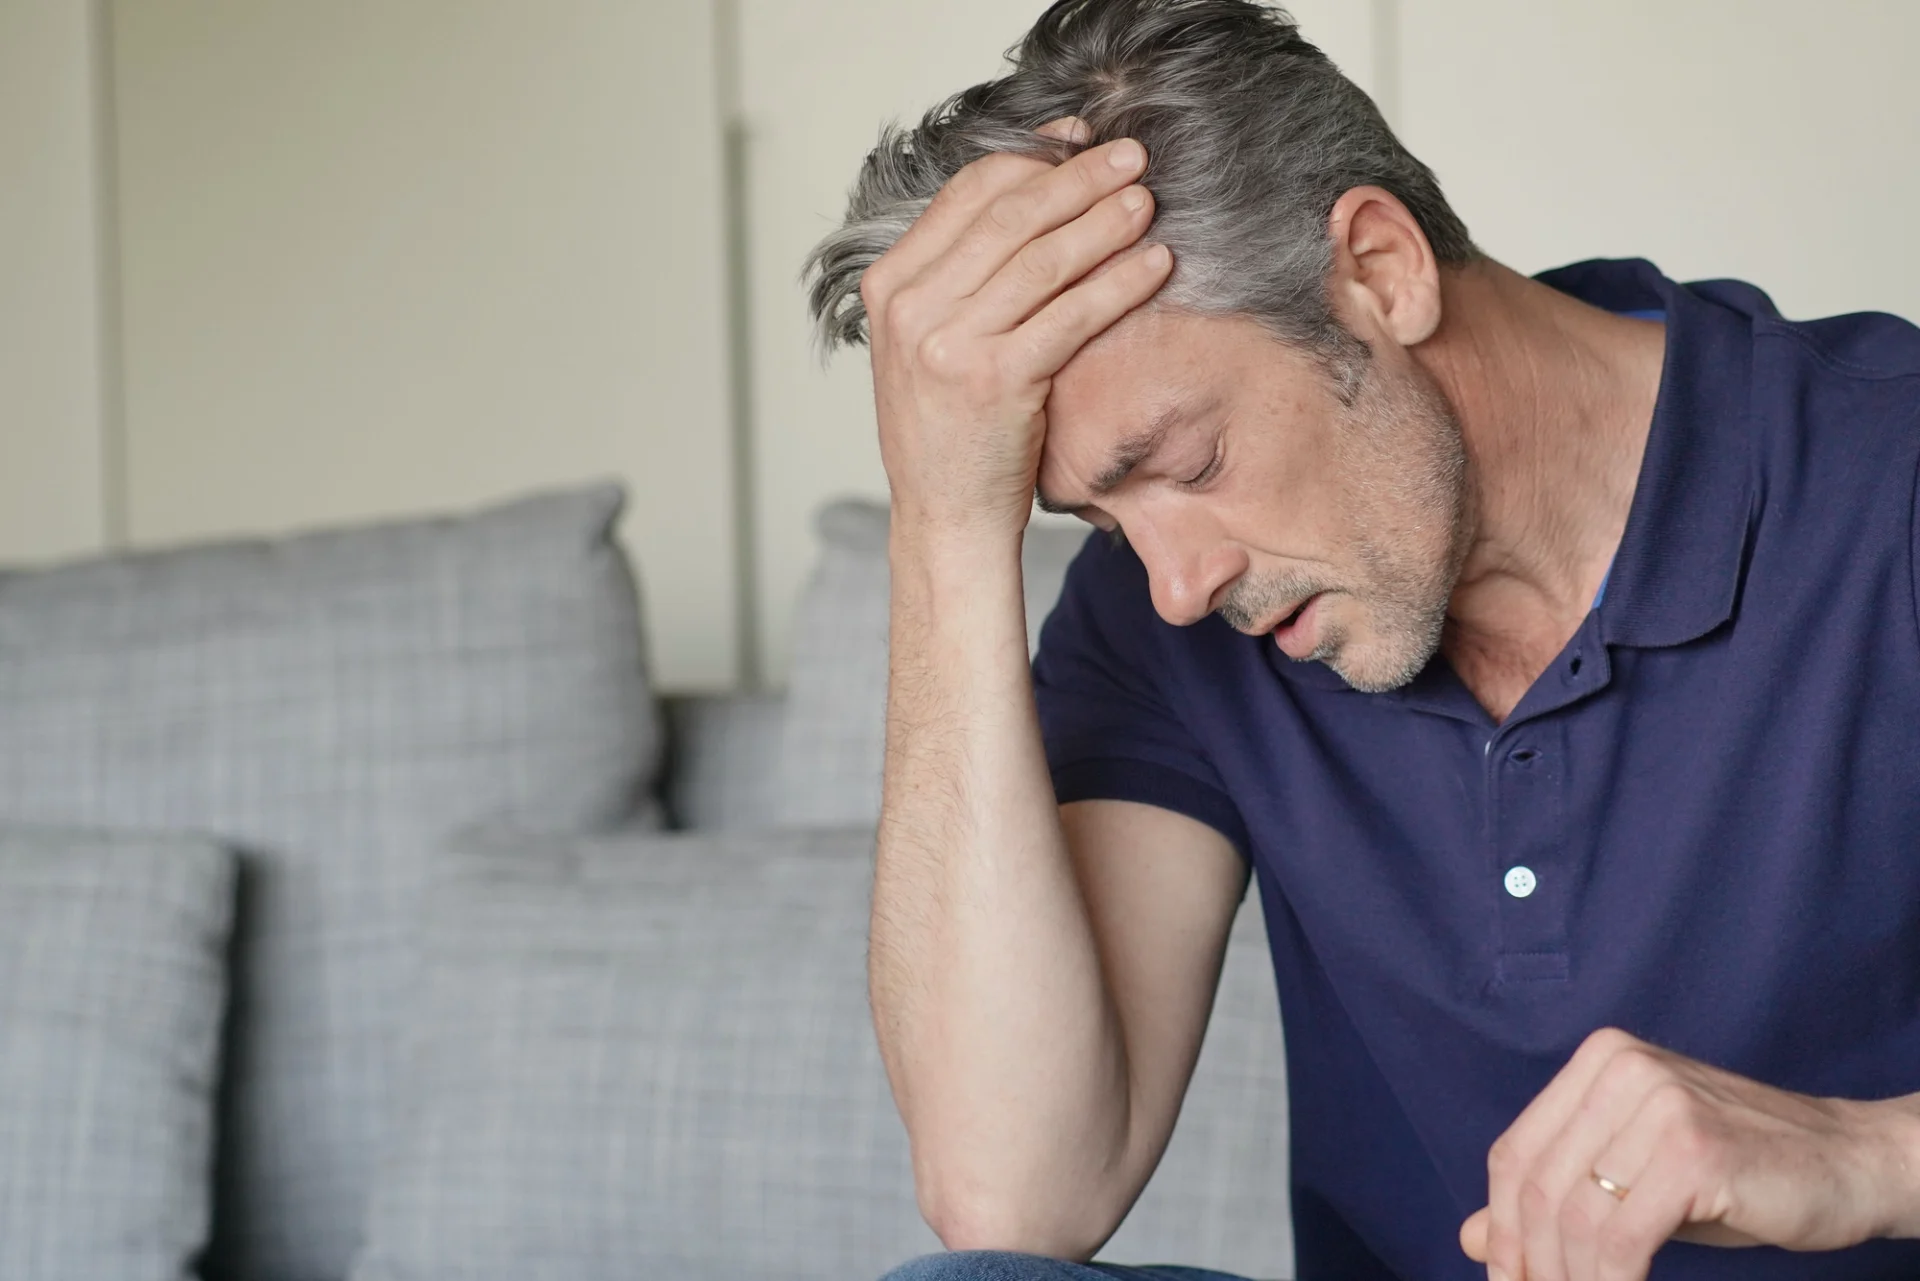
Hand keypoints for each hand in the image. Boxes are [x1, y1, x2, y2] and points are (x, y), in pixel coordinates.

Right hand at [858, 117, 1172, 541]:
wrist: (945, 518)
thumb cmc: (949, 432)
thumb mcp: (927, 343)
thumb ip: (955, 276)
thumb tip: (1023, 199)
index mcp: (890, 286)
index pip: (966, 193)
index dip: (1032, 159)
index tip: (1080, 144)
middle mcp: (912, 308)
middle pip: (1010, 214)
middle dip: (1079, 178)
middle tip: (1132, 157)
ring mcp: (949, 343)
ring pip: (1044, 258)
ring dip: (1106, 221)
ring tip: (1148, 202)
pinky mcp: (997, 380)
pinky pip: (1072, 314)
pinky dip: (1120, 282)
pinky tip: (1155, 265)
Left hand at [1459, 1027, 1917, 1280]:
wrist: (1850, 1164)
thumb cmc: (1738, 1175)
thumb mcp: (1633, 1181)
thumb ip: (1557, 1197)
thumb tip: (1473, 1237)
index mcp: (1598, 1061)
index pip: (1515, 1152)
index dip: (1502, 1226)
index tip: (1506, 1280)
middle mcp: (1621, 1067)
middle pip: (1537, 1185)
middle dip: (1530, 1261)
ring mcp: (1658, 1101)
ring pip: (1574, 1214)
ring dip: (1572, 1278)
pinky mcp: (1693, 1148)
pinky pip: (1622, 1234)